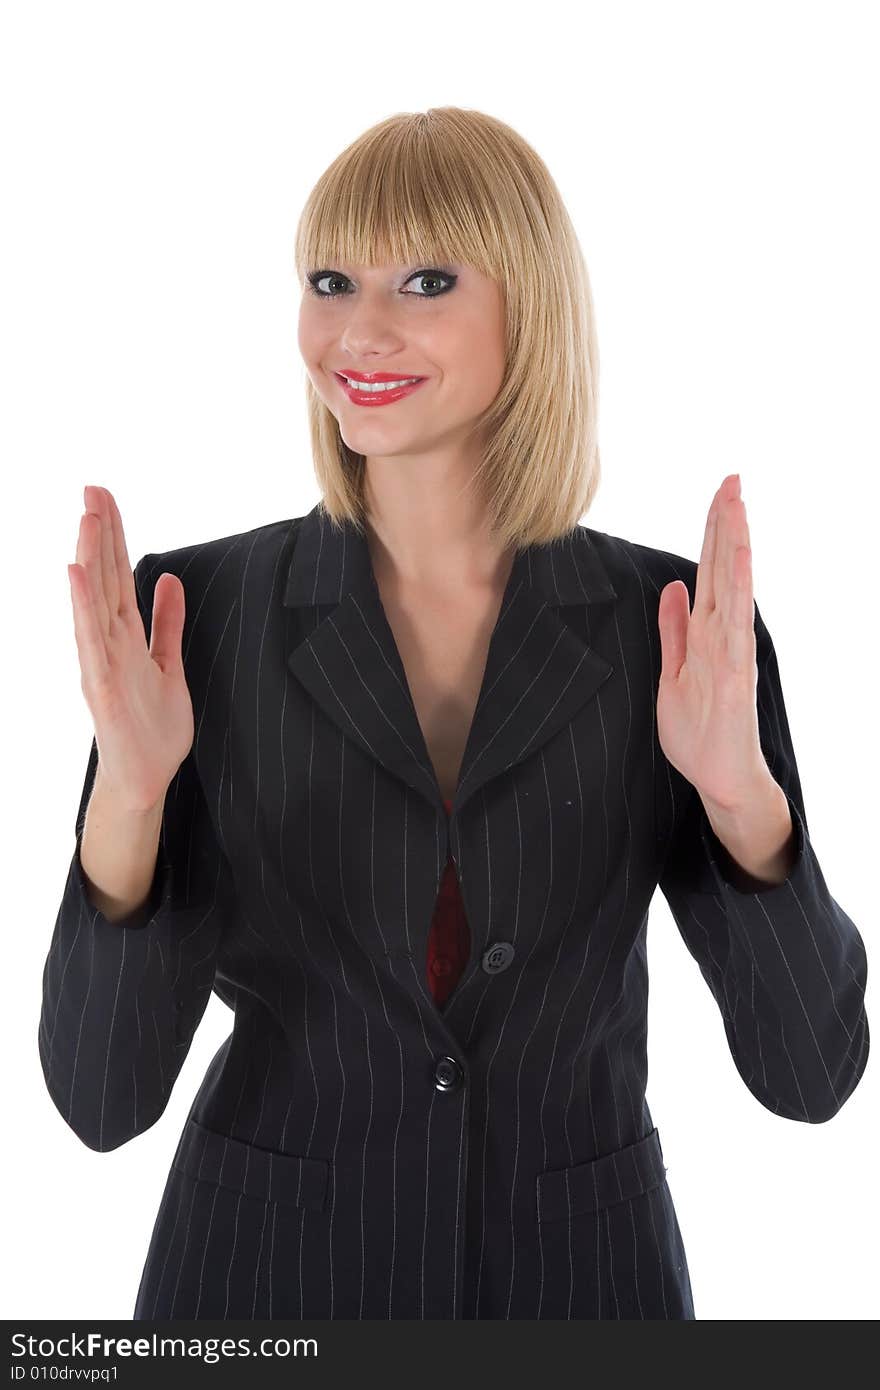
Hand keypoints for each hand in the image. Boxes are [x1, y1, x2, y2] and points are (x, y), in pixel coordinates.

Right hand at [68, 485, 194, 812]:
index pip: (118, 574)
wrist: (147, 779)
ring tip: (85, 519)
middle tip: (92, 488)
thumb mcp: (169, 664)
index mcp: (126, 636)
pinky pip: (91, 640)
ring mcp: (102, 663)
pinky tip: (77, 575)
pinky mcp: (102, 686)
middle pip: (104, 578)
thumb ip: (167, 624)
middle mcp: (109, 643)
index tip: (105, 496)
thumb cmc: (153, 728)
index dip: (114, 535)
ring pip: (94, 601)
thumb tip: (167, 579)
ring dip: (90, 559)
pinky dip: (83, 606)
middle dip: (99, 534)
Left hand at [656, 473, 771, 809]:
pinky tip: (740, 558)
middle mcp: (724, 633)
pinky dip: (739, 587)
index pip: (711, 570)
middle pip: (724, 567)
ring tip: (737, 502)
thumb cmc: (699, 731)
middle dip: (726, 522)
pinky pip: (737, 620)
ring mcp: (731, 649)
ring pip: (733, 585)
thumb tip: (673, 588)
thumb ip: (675, 631)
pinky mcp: (733, 670)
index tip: (718, 493)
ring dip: (735, 543)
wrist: (720, 777)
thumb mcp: (673, 671)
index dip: (712, 531)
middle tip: (732, 478)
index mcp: (707, 631)